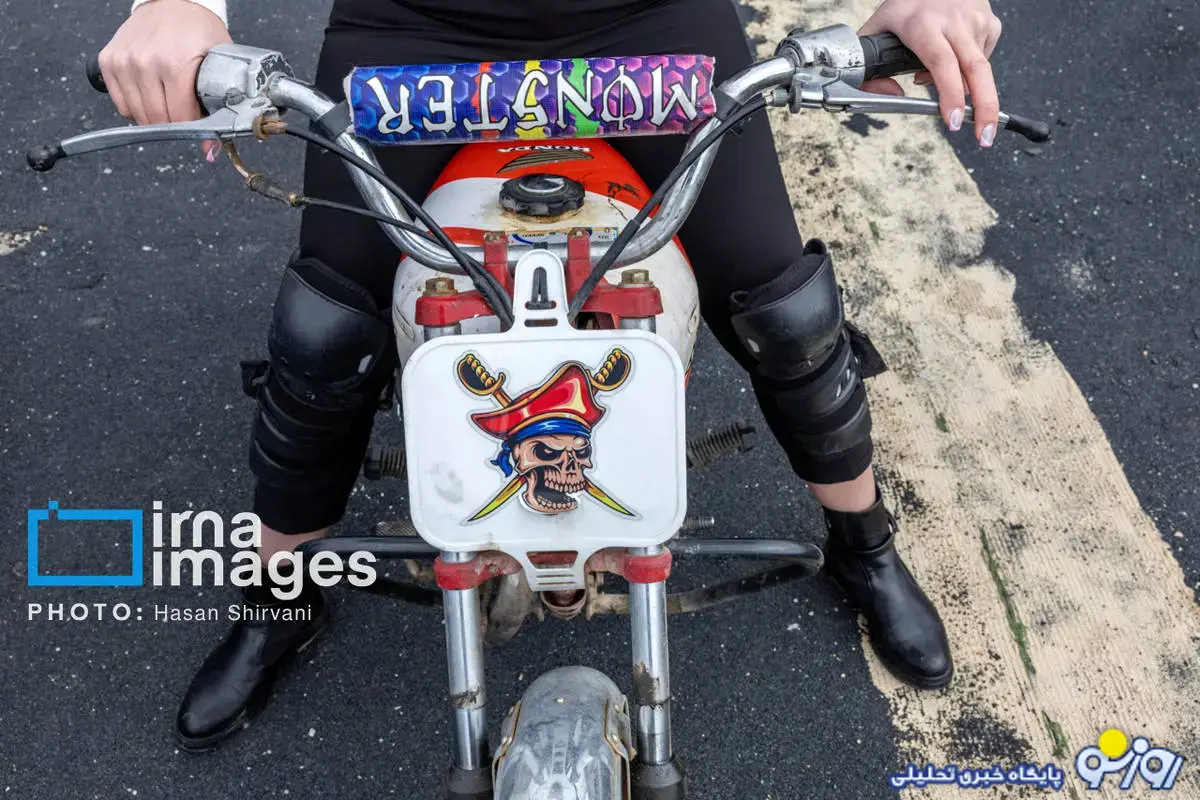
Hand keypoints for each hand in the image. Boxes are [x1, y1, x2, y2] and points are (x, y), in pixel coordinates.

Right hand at [98, 0, 231, 158]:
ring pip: (136, 114)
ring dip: (154, 117)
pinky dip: (135, 106)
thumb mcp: (216, 62)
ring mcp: (123, 62)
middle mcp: (144, 63)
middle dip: (174, 124)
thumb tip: (211, 146)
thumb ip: (216, 103)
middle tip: (184, 115)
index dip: (192, 129)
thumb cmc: (196, 30)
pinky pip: (120, 103)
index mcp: (174, 65)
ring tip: (167, 103)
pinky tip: (149, 95)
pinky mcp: (108, 61)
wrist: (171, 1)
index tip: (199, 129)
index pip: (179, 118)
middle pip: (156, 119)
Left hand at [858, 0, 1002, 145]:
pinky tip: (955, 60)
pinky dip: (970, 70)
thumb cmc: (906, 5)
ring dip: (965, 89)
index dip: (948, 93)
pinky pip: (985, 59)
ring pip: (979, 71)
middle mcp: (954, 21)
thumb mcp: (877, 29)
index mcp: (923, 24)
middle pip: (976, 70)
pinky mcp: (991, 23)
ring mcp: (976, 21)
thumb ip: (870, 69)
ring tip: (946, 84)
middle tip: (984, 137)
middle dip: (983, 107)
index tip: (951, 119)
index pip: (940, 63)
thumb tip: (891, 98)